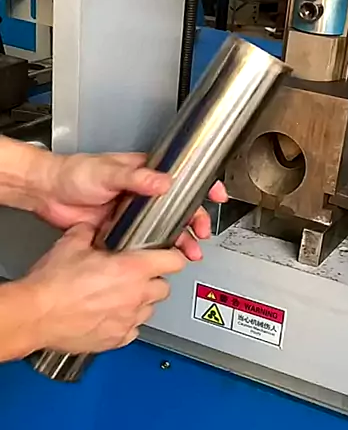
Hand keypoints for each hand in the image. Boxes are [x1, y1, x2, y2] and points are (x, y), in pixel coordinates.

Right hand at [21, 224, 186, 353]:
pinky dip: (126, 324)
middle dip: (154, 280)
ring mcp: (127, 320)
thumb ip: (89, 232)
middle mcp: (135, 296)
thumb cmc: (53, 284)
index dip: (172, 255)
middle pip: (164, 287)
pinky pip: (132, 330)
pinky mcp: (116, 340)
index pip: (174, 261)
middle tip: (137, 275)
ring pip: (149, 310)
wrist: (36, 315)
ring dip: (140, 302)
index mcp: (131, 269)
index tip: (168, 254)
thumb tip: (92, 228)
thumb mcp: (72, 243)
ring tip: (121, 295)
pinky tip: (111, 315)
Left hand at [34, 152, 227, 260]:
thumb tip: (164, 182)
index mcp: (144, 173)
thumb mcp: (107, 171)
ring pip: (166, 227)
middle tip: (201, 232)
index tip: (216, 194)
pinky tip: (164, 258)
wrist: (48, 192)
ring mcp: (133, 212)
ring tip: (189, 252)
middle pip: (179, 207)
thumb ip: (137, 177)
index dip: (202, 185)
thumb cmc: (75, 172)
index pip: (181, 176)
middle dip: (195, 220)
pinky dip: (157, 251)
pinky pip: (146, 242)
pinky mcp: (122, 230)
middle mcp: (143, 193)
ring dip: (180, 239)